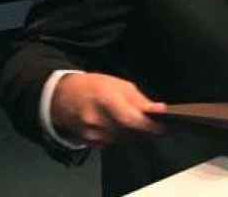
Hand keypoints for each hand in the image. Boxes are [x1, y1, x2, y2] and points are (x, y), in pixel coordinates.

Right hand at [51, 73, 166, 147]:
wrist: (63, 96)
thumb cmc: (94, 86)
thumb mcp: (120, 85)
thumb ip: (140, 100)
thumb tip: (160, 110)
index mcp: (106, 99)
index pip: (131, 120)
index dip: (149, 126)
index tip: (163, 127)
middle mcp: (96, 119)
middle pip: (130, 132)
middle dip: (146, 130)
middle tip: (154, 124)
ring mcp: (91, 133)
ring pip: (123, 140)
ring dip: (134, 134)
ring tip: (135, 121)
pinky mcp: (89, 142)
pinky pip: (113, 143)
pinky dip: (122, 137)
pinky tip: (120, 126)